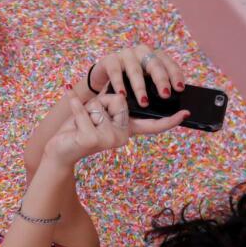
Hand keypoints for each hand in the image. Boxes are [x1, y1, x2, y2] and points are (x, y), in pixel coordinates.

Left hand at [44, 92, 187, 165]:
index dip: (169, 120)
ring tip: (81, 123)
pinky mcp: (91, 139)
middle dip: (100, 101)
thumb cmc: (79, 128)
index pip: (151, 125)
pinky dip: (75, 107)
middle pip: (118, 100)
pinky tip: (72, 114)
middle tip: (90, 118)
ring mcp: (107, 140)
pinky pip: (84, 111)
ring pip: (100, 104)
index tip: (186, 113)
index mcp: (127, 131)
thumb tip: (119, 96)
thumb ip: (112, 102)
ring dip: (86, 108)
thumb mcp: (99, 110)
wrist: (59, 150)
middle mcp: (121, 138)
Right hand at [89, 43, 185, 108]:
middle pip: (154, 64)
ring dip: (140, 86)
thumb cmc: (128, 102)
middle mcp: (142, 54)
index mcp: (155, 60)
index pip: (169, 64)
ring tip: (143, 102)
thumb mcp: (146, 106)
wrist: (102, 98)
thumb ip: (164, 112)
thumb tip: (184, 114)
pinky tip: (122, 94)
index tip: (179, 89)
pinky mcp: (109, 61)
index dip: (175, 75)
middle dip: (161, 80)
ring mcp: (125, 56)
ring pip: (135, 69)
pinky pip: (115, 71)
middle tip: (165, 95)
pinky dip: (119, 83)